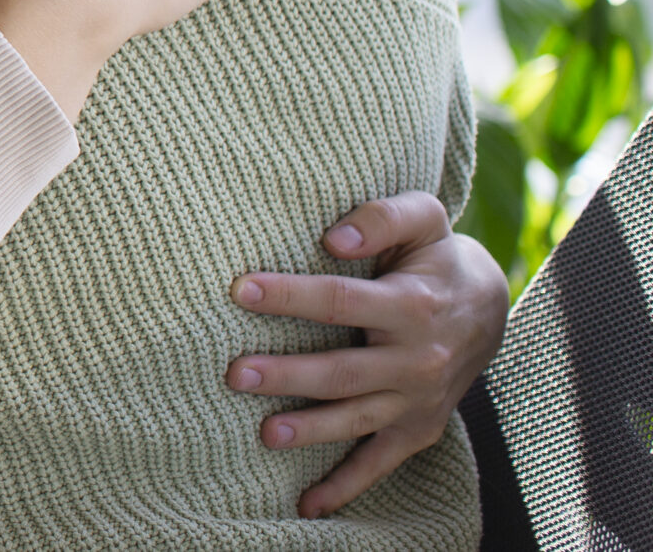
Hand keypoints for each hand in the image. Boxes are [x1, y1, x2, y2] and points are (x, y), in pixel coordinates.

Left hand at [225, 193, 508, 517]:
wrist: (488, 306)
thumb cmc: (434, 254)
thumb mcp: (423, 218)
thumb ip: (381, 217)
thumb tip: (333, 238)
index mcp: (412, 305)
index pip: (342, 301)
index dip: (291, 295)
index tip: (240, 290)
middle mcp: (417, 359)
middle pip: (344, 370)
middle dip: (289, 374)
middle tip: (235, 372)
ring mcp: (418, 400)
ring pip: (358, 419)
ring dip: (311, 430)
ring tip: (265, 434)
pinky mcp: (417, 428)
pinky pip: (381, 462)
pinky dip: (346, 486)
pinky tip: (308, 505)